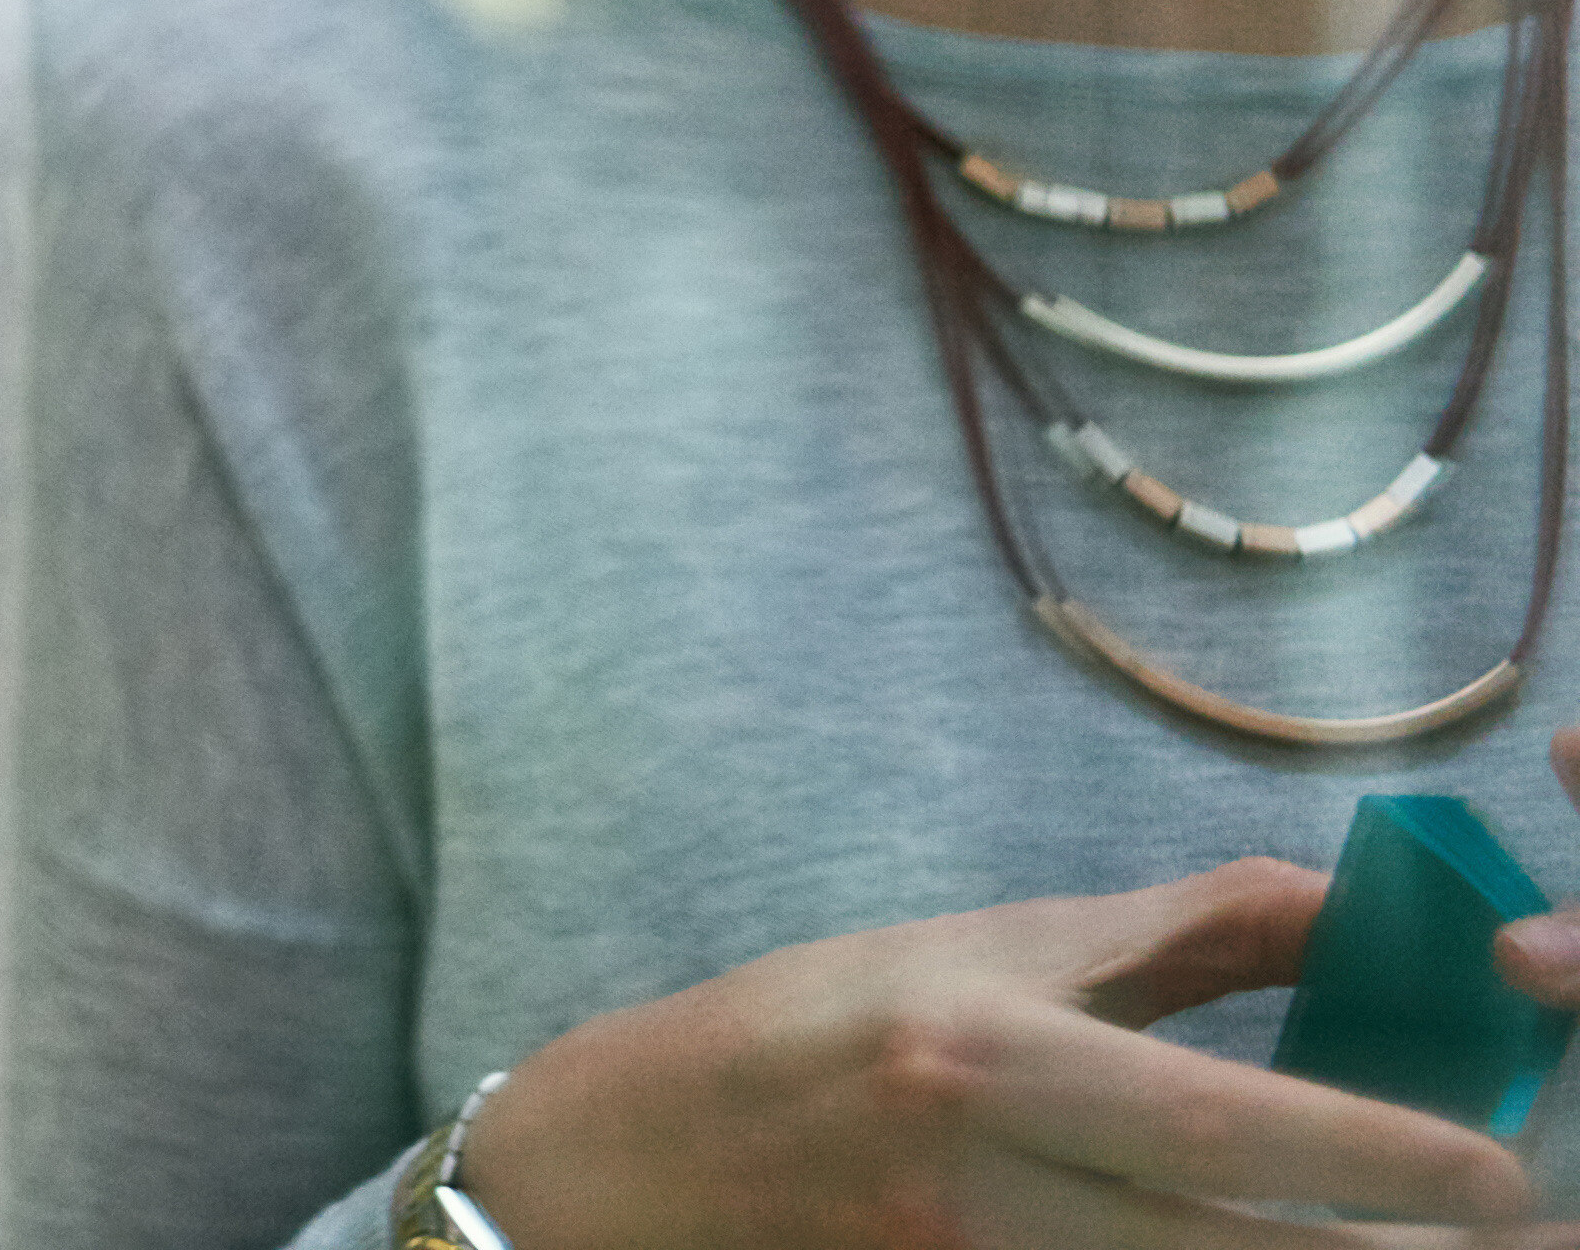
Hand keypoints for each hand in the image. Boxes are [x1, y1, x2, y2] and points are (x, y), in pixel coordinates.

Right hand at [478, 861, 1540, 1246]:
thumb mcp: (986, 954)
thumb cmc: (817, 1030)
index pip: (1208, 1124)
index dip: (1366, 1151)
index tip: (1497, 1170)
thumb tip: (1359, 912)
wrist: (637, 1164)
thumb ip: (1177, 939)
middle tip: (1532, 1241)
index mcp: (983, 1061)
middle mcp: (984, 1187)